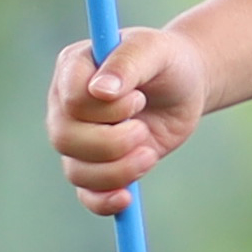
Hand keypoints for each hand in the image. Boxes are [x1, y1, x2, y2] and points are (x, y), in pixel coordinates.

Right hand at [46, 24, 212, 216]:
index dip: (107, 108)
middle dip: (111, 142)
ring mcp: (78, 138)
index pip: (72, 99)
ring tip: (149, 152)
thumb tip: (101, 91)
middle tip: (142, 130)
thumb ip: (127, 62)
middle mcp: (66, 105)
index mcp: (74, 69)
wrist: (185, 85)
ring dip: (117, 170)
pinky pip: (87, 194)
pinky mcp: (97, 165)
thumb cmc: (166, 60)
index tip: (138, 98)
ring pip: (75, 170)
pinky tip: (126, 198)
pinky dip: (103, 201)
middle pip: (65, 138)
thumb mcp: (154, 49)